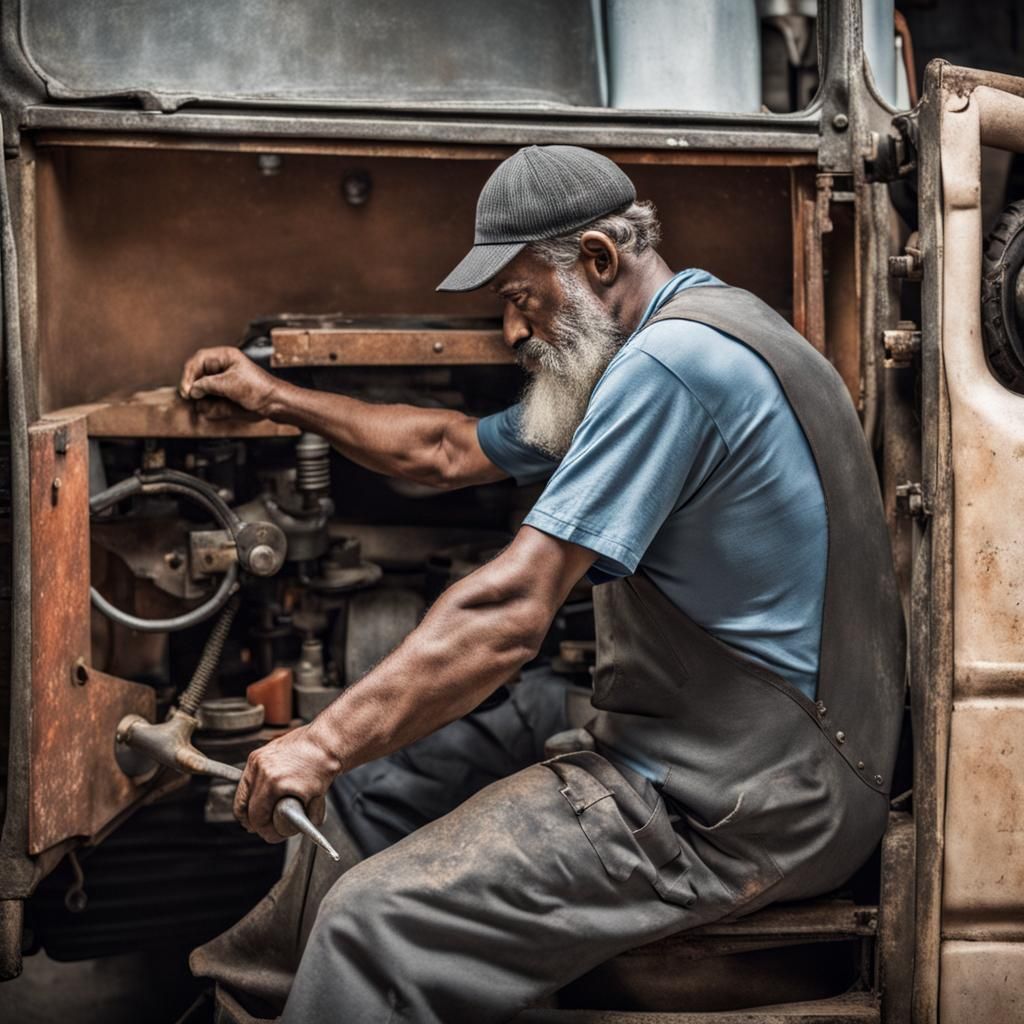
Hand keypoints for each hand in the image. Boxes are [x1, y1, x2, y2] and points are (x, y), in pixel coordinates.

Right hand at [178, 347, 279, 420]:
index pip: (198, 360)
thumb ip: (208, 384)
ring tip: (203, 403)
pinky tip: (210, 409)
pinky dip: (207, 405)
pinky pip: (208, 399)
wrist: (274, 404)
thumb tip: (192, 389)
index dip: (189, 373)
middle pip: (196, 373)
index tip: (187, 389)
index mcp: (224, 357)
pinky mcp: (224, 395)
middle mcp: (221, 367)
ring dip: (199, 397)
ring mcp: (222, 382)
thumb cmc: (259, 389)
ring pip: (200, 388)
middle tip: (188, 397)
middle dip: (191, 386)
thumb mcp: (230, 384)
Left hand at [234, 724, 341, 843]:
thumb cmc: (307, 744)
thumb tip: (256, 802)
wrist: (329, 739)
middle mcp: (266, 773)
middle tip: (272, 832)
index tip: (252, 824)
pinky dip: (309, 818)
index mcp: (256, 763)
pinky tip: (310, 811)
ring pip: (276, 821)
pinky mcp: (303, 790)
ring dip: (283, 830)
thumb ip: (262, 775)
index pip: (240, 802)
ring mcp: (283, 783)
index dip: (247, 819)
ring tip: (291, 827)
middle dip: (264, 829)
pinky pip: (302, 817)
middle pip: (255, 815)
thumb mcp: (274, 753)